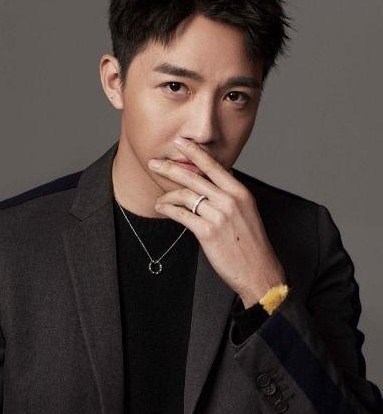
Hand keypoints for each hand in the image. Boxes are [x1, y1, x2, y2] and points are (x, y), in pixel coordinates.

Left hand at [148, 138, 285, 307]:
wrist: (259, 271)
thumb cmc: (250, 244)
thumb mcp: (246, 212)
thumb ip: (229, 196)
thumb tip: (211, 184)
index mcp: (240, 192)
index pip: (213, 166)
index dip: (195, 152)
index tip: (181, 142)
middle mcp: (230, 200)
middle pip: (193, 177)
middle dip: (170, 168)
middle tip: (154, 163)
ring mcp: (219, 216)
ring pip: (185, 196)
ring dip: (167, 196)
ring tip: (160, 199)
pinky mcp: (207, 232)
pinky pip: (181, 214)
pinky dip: (168, 209)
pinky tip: (162, 208)